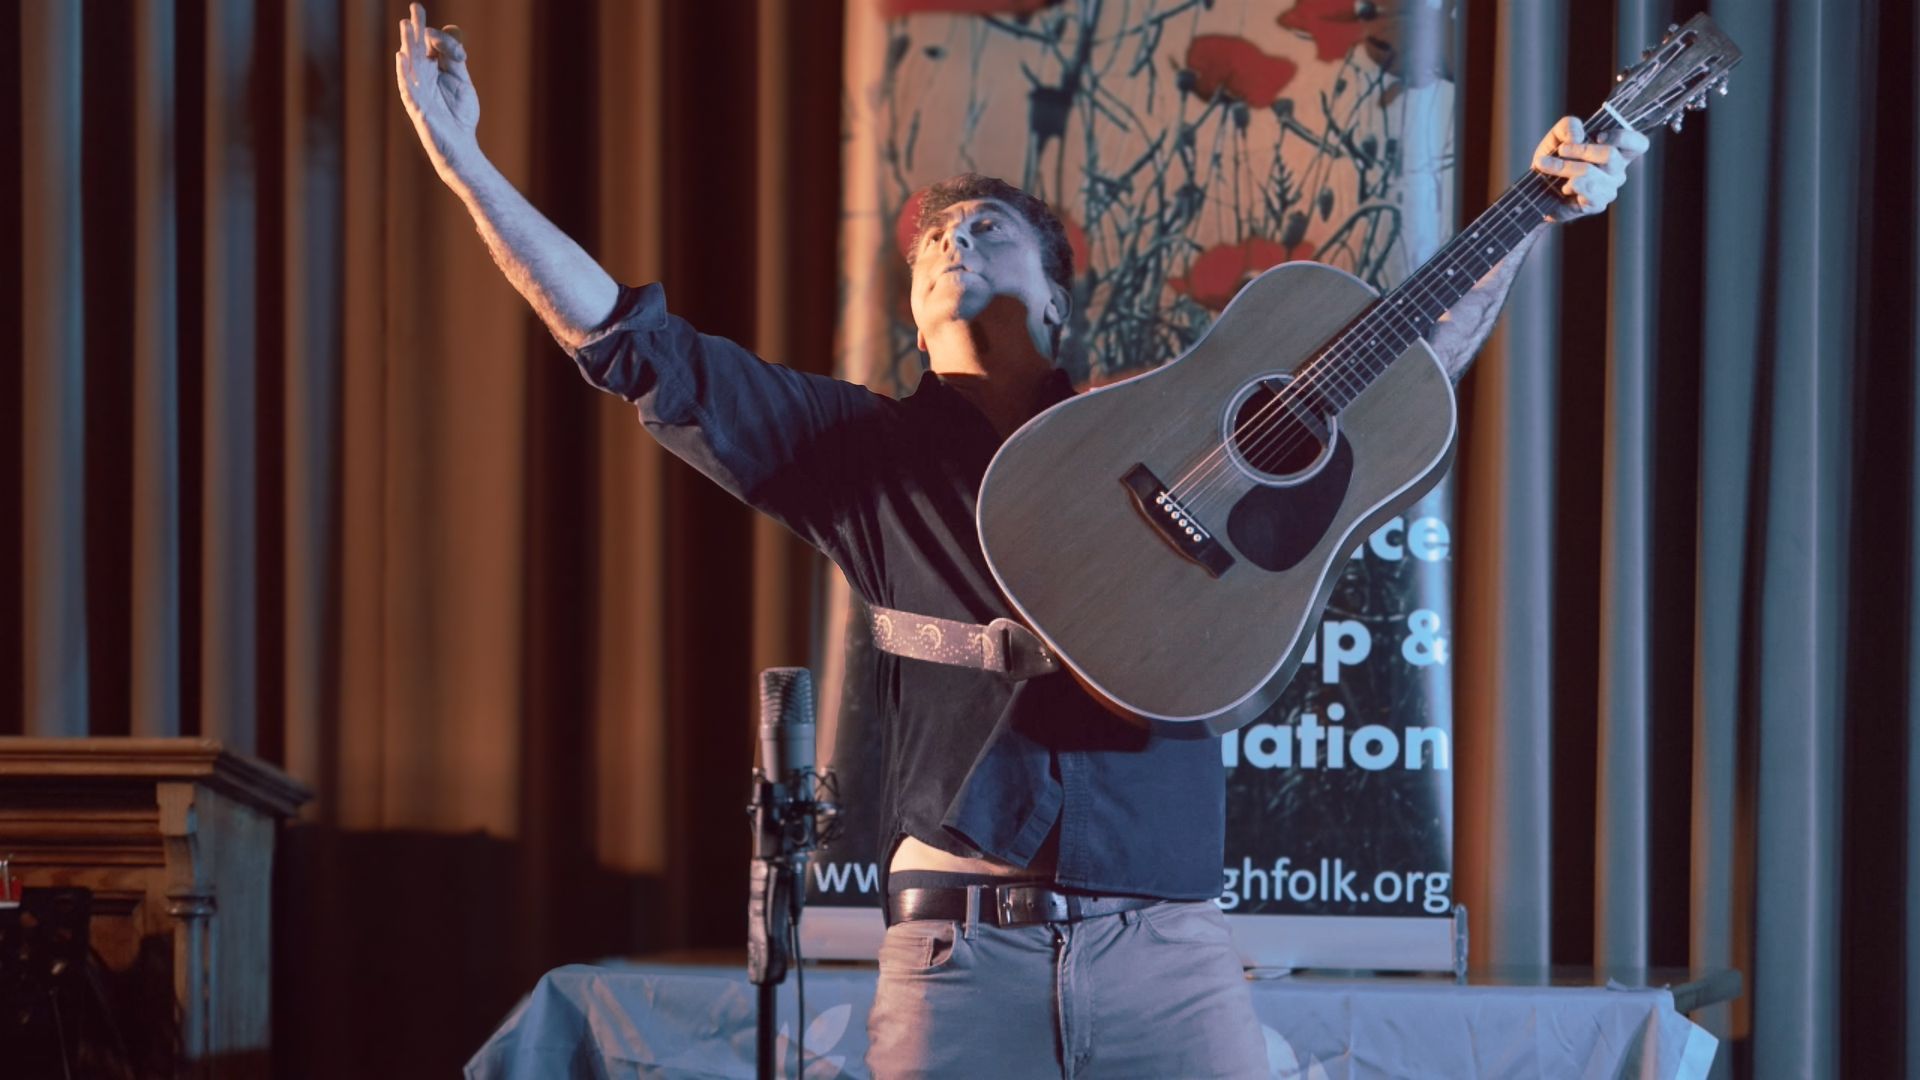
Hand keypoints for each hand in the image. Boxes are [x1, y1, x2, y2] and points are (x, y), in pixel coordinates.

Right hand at [395, 2, 478, 177]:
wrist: (461, 146)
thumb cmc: (459, 115)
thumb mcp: (461, 80)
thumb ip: (454, 58)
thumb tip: (449, 32)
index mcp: (432, 69)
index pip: (431, 44)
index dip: (443, 40)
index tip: (459, 53)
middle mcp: (422, 77)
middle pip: (417, 48)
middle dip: (416, 28)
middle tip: (415, 6)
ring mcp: (418, 91)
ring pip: (411, 63)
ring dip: (408, 43)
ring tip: (405, 24)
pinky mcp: (417, 106)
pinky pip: (408, 87)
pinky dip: (404, 71)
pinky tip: (401, 56)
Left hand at [1531, 115, 1649, 223]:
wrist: (1537, 187)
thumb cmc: (1554, 158)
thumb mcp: (1558, 135)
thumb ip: (1568, 126)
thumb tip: (1577, 136)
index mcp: (1617, 150)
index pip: (1638, 144)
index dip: (1623, 137)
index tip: (1598, 135)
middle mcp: (1618, 170)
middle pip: (1611, 156)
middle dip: (1582, 150)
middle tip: (1561, 149)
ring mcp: (1609, 189)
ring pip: (1593, 176)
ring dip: (1566, 168)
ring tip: (1548, 166)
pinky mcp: (1596, 205)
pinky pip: (1587, 195)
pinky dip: (1570, 187)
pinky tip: (1562, 187)